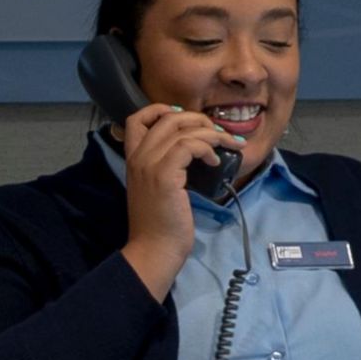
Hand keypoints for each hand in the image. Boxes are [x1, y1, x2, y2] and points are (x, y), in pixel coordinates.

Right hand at [115, 102, 232, 298]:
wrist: (154, 250)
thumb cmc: (160, 225)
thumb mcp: (158, 189)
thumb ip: (167, 168)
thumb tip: (193, 152)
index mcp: (133, 159)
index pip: (136, 119)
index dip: (160, 110)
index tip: (184, 118)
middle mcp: (137, 157)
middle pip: (167, 118)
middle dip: (198, 119)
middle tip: (217, 133)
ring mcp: (149, 165)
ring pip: (182, 130)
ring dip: (211, 133)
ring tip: (227, 145)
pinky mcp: (165, 175)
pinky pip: (189, 146)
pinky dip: (208, 147)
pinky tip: (216, 161)